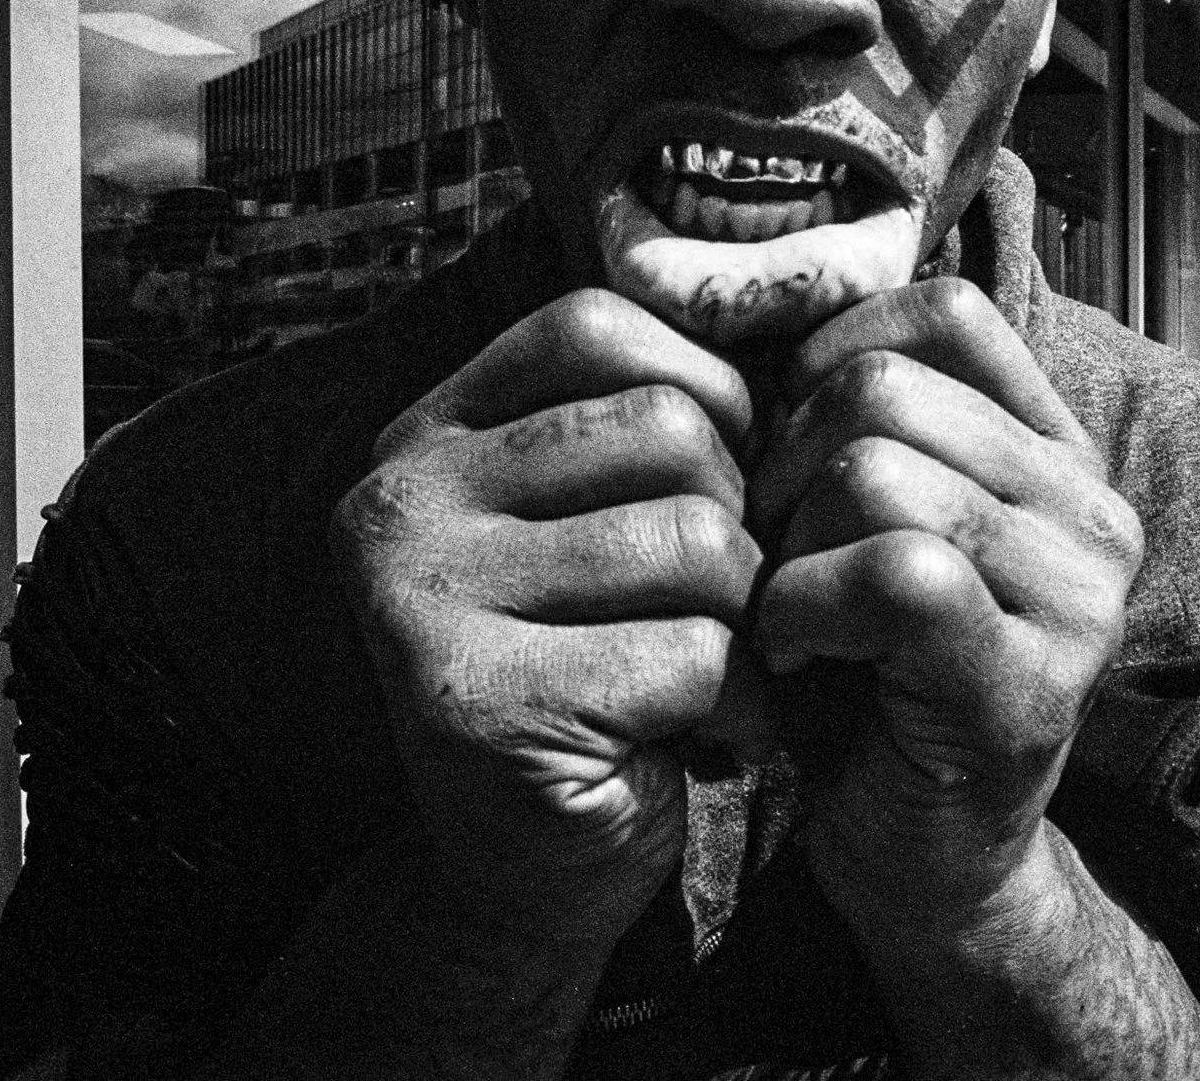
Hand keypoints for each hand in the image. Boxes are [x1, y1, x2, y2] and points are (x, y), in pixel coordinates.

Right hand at [331, 289, 765, 950]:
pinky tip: (700, 736)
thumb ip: (653, 423)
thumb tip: (803, 347)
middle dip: (738, 521)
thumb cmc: (601, 671)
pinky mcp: (478, 703)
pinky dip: (736, 704)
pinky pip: (692, 653)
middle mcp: (397, 501)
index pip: (599, 325)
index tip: (722, 484)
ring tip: (706, 669)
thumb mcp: (602, 520)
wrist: (529, 874)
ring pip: (693, 540)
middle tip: (715, 605)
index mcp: (427, 434)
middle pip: (668, 428)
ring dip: (744, 619)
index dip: (705, 390)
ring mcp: (420, 601)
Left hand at [746, 278, 1143, 924]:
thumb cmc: (868, 683)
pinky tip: (790, 655)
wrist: (924, 865)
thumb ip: (849, 421)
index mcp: (1055, 452)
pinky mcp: (1029, 680)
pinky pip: (890, 575)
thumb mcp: (861, 524)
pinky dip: (800, 608)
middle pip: (883, 387)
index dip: (826, 359)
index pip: (941, 311)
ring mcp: (1077, 595)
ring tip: (781, 611)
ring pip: (877, 473)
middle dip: (781, 464)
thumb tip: (753, 321)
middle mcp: (1090, 507)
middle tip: (766, 552)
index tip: (785, 454)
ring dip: (784, 547)